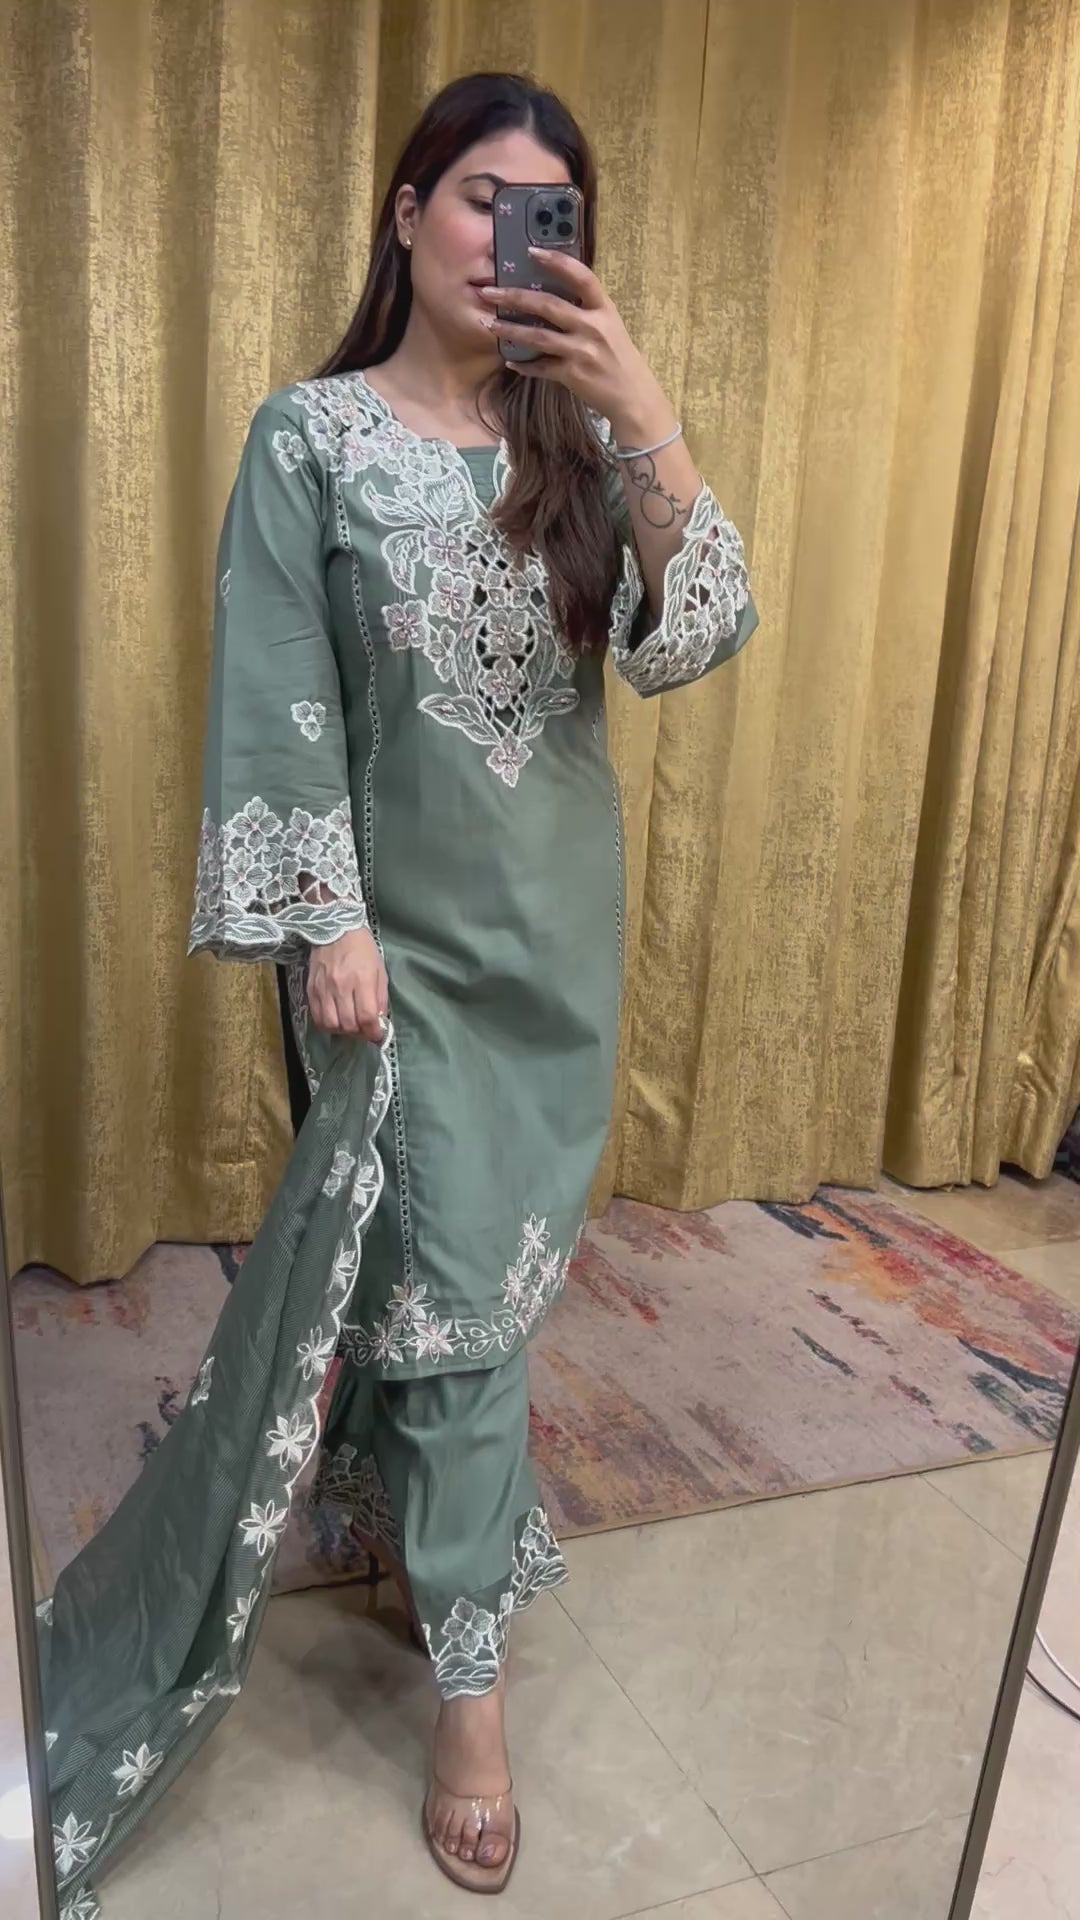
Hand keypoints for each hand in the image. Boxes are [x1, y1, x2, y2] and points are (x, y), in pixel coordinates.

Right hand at [306, 927, 387, 1042]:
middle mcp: (341, 986)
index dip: (373, 1032)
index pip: (366, 1016)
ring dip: (342, 1030)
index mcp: (361, 980)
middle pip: (348, 1024)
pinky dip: (327, 1024)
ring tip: (350, 1025)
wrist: (335, 929)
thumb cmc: (362, 950)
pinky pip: (317, 1017)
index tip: (377, 1035)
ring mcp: (323, 989)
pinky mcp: (310, 989)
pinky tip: (335, 1020)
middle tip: (364, 1029)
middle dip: (359, 1033)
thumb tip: (379, 1021)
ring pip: (331, 1024)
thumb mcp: (379, 971)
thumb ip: (380, 998)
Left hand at [478, 251, 675, 441]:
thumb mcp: (609, 324)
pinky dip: (524, 364)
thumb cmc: (617, 356)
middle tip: (490, 291)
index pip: (582, 276)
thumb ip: (585, 308)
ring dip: (510, 329)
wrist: (632, 395)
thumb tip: (549, 292)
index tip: (532, 251)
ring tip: (490, 324)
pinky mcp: (572, 374)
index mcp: (603, 308)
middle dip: (515, 296)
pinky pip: (541, 367)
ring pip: (538, 336)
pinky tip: (511, 359)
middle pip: (549, 305)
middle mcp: (593, 327)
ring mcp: (582, 351)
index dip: (557, 261)